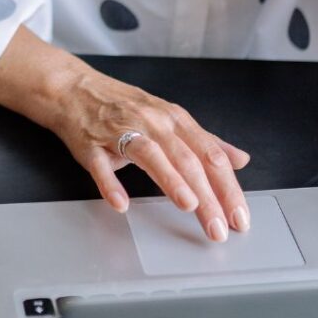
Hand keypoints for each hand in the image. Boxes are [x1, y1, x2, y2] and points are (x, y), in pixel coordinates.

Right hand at [55, 65, 251, 241]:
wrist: (76, 90)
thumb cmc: (126, 107)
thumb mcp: (171, 119)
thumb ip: (206, 142)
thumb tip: (240, 159)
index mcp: (175, 120)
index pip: (210, 154)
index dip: (228, 186)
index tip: (239, 216)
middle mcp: (153, 123)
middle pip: (187, 159)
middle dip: (207, 195)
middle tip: (220, 228)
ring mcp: (122, 132)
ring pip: (151, 156)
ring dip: (171, 181)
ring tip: (190, 205)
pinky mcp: (92, 144)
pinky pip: (102, 165)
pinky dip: (111, 184)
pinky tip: (122, 203)